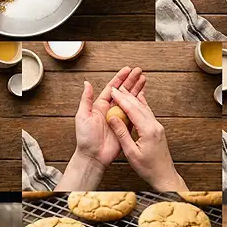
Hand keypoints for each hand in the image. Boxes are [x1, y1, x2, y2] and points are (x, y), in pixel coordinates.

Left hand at [55, 67, 144, 190]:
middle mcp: (110, 110)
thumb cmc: (85, 138)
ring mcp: (119, 118)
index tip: (127, 70)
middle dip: (131, 81)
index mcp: (100, 106)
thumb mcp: (82, 116)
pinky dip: (139, 105)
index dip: (120, 79)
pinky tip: (144, 97)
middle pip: (123, 92)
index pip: (112, 88)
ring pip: (130, 101)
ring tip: (144, 80)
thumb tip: (87, 83)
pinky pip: (134, 114)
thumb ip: (86, 99)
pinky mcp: (126, 127)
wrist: (93, 156)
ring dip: (137, 90)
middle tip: (139, 71)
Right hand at [107, 86, 185, 190]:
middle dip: (127, 95)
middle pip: (139, 105)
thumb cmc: (148, 168)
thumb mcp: (131, 152)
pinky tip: (138, 98)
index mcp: (148, 131)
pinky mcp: (158, 129)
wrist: (164, 175)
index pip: (133, 109)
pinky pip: (148, 113)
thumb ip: (122, 134)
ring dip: (133, 97)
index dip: (121, 99)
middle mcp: (155, 126)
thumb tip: (113, 118)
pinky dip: (141, 104)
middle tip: (117, 86)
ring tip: (125, 89)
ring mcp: (158, 127)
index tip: (113, 91)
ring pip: (144, 108)